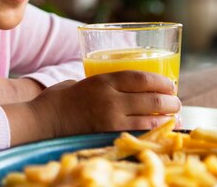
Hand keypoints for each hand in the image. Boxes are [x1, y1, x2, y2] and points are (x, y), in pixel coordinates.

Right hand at [2, 71, 180, 145]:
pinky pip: (138, 135)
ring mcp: (110, 121)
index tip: (170, 83)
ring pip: (150, 120)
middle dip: (170, 101)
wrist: (41, 122)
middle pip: (151, 99)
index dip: (160, 81)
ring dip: (166, 119)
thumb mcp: (80, 82)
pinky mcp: (108, 138)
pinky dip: (153, 133)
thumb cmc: (57, 100)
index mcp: (103, 81)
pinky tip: (159, 131)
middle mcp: (110, 100)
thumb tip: (117, 89)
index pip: (141, 78)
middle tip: (176, 101)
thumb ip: (100, 85)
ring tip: (172, 116)